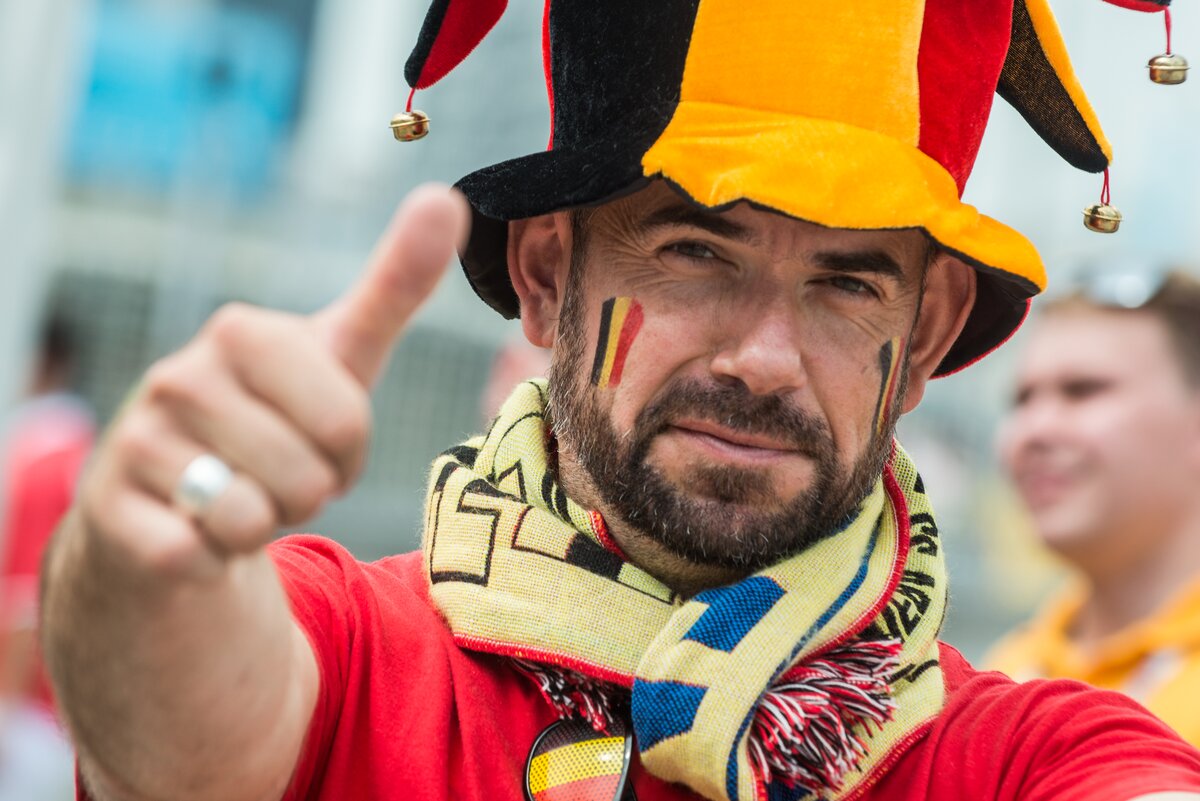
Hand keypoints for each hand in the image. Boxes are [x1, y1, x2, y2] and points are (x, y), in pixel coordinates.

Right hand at [78, 184, 469, 581]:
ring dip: (261, 524)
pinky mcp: (110, 510)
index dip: (347, 451)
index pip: (346, 422)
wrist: (169, 493)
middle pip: (307, 477)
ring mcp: (137, 441)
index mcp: (242, 333)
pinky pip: (198, 556)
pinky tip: (192, 529)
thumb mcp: (340, 356)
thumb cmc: (273, 416)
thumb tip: (448, 198)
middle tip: (277, 471)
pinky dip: (212, 559)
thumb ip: (394, 286)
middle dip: (309, 492)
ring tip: (238, 493)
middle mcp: (179, 377)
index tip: (316, 434)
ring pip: (253, 519)